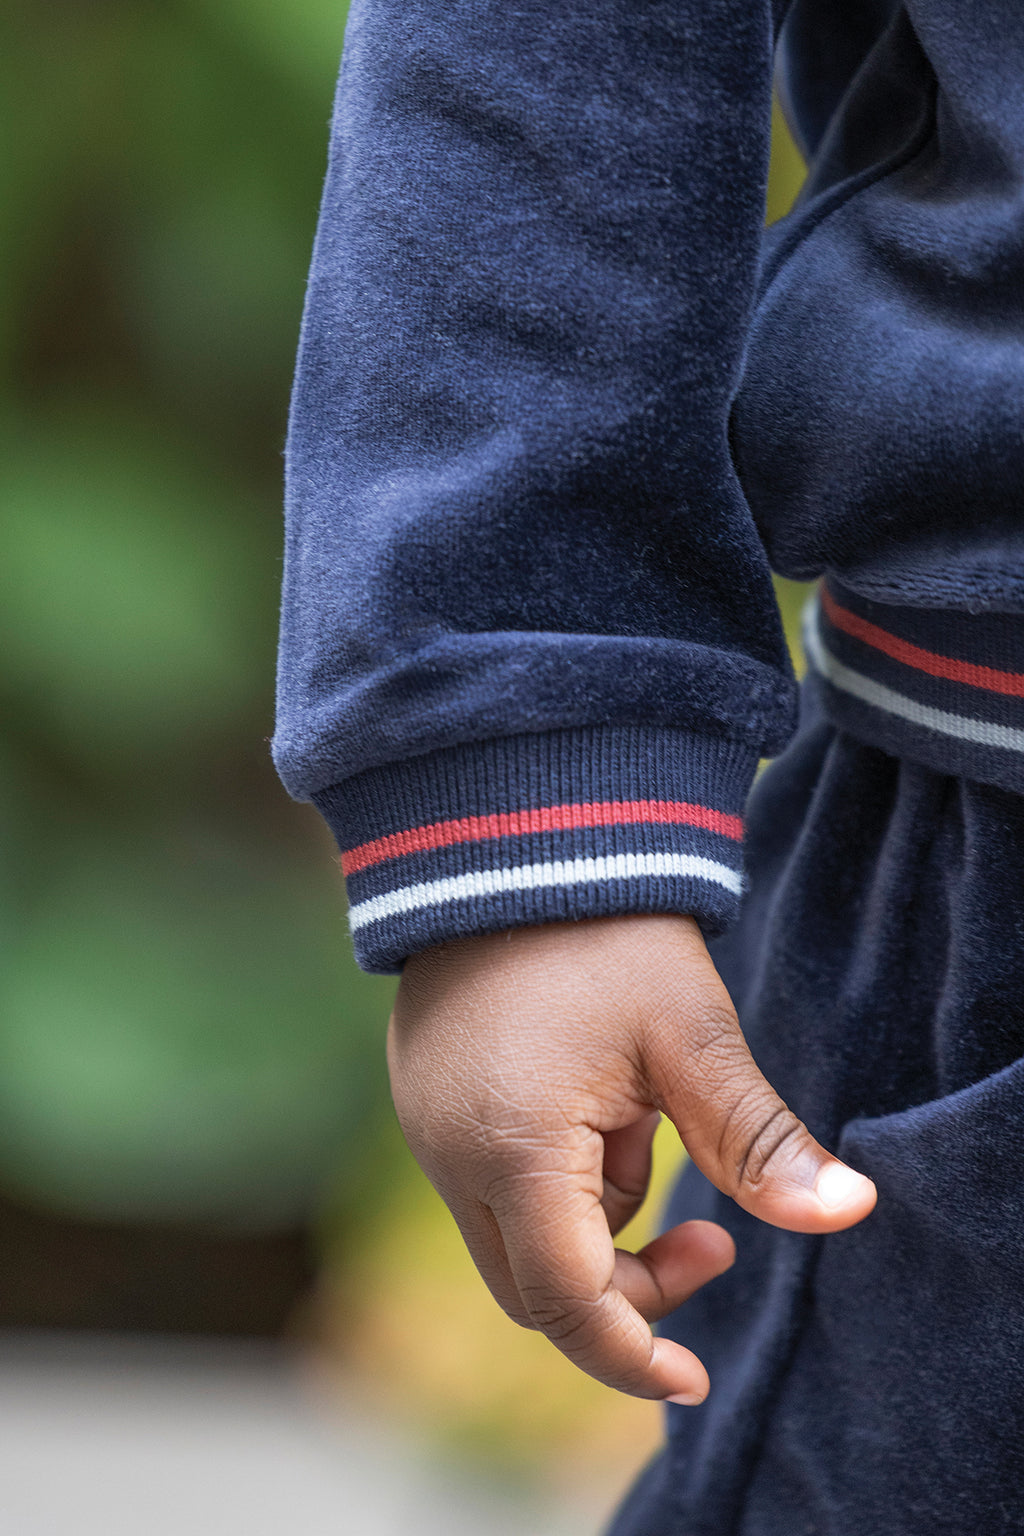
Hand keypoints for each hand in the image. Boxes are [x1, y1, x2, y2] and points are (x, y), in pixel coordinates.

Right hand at [387, 914, 875, 1402]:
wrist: (511, 835)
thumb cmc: (603, 930)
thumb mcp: (691, 1035)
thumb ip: (757, 1138)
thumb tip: (847, 1210)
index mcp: (512, 1149)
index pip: (568, 1304)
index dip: (634, 1355)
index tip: (696, 1378)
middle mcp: (450, 1154)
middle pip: (534, 1289)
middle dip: (626, 1288)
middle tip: (711, 1231)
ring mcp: (427, 1127)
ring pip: (514, 1236)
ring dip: (593, 1217)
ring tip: (642, 1110)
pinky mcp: (425, 1099)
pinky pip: (489, 1181)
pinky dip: (555, 1177)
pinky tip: (598, 1097)